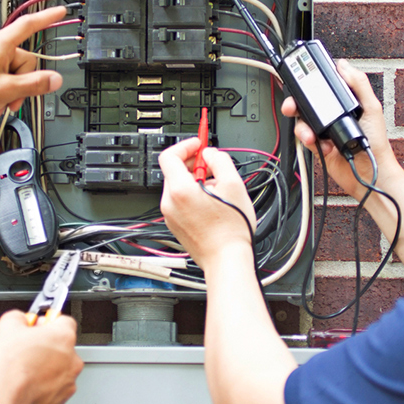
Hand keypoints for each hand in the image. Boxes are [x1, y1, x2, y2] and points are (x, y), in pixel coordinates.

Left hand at [0, 6, 67, 132]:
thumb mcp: (7, 91)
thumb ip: (35, 84)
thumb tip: (54, 79)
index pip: (29, 25)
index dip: (47, 18)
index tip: (59, 12)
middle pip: (22, 59)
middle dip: (21, 83)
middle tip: (12, 99)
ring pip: (9, 70)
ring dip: (9, 89)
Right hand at [0, 309, 82, 403]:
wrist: (6, 403)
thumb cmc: (9, 370)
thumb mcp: (6, 326)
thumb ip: (18, 317)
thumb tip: (20, 320)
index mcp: (63, 337)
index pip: (63, 320)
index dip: (47, 322)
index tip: (36, 325)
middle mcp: (72, 360)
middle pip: (62, 346)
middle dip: (45, 346)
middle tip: (26, 349)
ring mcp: (67, 382)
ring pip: (58, 369)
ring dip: (45, 368)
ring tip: (23, 370)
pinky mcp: (59, 402)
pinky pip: (53, 389)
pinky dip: (42, 387)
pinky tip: (26, 385)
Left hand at [158, 138, 255, 272]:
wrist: (226, 259)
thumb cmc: (230, 229)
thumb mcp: (234, 184)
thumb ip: (220, 160)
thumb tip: (210, 154)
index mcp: (180, 190)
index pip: (169, 155)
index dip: (185, 146)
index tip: (198, 144)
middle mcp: (170, 203)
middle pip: (174, 171)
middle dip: (193, 163)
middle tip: (212, 166)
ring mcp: (171, 216)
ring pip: (179, 186)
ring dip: (195, 180)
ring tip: (217, 189)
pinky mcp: (176, 225)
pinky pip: (180, 202)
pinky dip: (193, 195)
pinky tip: (212, 204)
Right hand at [285, 59, 397, 200]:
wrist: (370, 173)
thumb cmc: (377, 142)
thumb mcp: (372, 107)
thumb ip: (359, 84)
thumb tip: (344, 65)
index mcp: (343, 103)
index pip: (323, 87)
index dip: (311, 81)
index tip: (300, 77)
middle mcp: (332, 115)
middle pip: (306, 103)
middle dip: (296, 103)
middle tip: (292, 105)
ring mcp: (323, 130)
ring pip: (302, 122)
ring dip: (303, 127)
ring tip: (311, 135)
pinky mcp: (317, 146)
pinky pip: (304, 139)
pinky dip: (310, 142)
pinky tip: (324, 146)